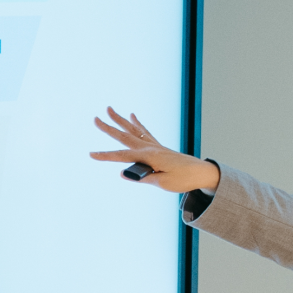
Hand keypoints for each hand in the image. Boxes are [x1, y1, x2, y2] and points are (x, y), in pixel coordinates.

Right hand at [89, 107, 219, 193]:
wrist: (201, 173)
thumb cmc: (184, 179)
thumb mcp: (163, 183)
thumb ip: (143, 178)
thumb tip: (124, 173)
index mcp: (150, 157)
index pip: (123, 156)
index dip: (106, 156)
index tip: (91, 154)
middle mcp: (151, 148)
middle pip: (125, 137)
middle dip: (109, 128)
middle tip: (95, 119)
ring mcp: (155, 145)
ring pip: (133, 130)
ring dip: (120, 120)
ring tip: (109, 109)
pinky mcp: (159, 147)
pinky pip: (145, 132)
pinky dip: (137, 123)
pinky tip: (132, 116)